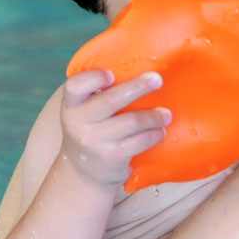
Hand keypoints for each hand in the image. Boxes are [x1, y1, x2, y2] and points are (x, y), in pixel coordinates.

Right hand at [57, 70, 170, 186]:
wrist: (83, 172)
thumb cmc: (92, 129)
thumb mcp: (86, 111)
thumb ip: (101, 93)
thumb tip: (140, 65)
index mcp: (72, 105)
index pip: (75, 87)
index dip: (92, 79)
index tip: (111, 74)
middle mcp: (78, 122)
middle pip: (111, 100)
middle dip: (138, 87)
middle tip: (157, 79)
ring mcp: (93, 141)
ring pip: (131, 122)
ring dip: (153, 116)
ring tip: (166, 114)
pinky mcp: (111, 157)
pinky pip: (139, 141)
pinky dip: (154, 134)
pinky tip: (160, 131)